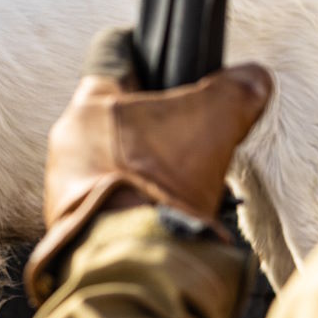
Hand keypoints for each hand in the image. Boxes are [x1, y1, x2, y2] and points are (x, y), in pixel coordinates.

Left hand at [24, 28, 272, 304]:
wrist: (134, 262)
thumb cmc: (162, 184)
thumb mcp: (216, 123)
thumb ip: (236, 91)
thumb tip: (253, 78)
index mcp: (89, 104)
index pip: (113, 57)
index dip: (144, 55)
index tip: (160, 59)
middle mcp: (67, 141)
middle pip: (114, 115)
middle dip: (150, 122)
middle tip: (185, 133)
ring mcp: (63, 187)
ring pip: (106, 161)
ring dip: (137, 166)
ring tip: (176, 181)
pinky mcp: (72, 227)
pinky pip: (104, 203)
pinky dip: (129, 203)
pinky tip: (160, 212)